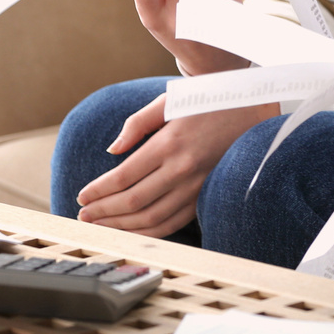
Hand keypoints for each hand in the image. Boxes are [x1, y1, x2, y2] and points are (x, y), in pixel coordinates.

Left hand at [76, 94, 278, 236]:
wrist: (252, 109)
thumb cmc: (206, 101)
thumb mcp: (170, 101)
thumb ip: (137, 123)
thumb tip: (111, 150)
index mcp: (169, 143)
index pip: (124, 176)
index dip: (99, 190)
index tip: (82, 196)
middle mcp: (182, 169)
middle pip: (133, 201)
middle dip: (103, 212)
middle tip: (83, 215)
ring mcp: (196, 186)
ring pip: (151, 218)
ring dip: (121, 227)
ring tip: (100, 226)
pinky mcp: (204, 196)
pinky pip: (173, 223)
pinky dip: (148, 232)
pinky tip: (131, 231)